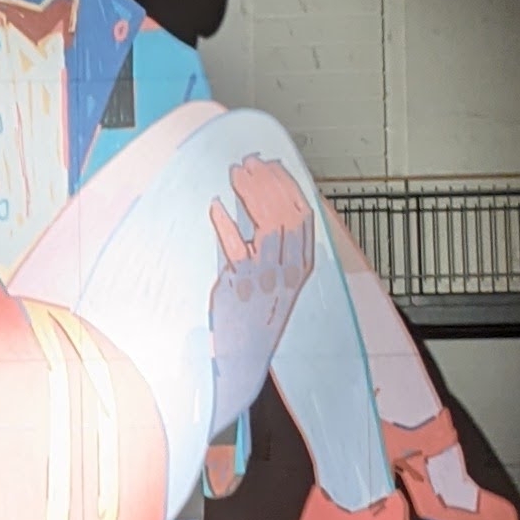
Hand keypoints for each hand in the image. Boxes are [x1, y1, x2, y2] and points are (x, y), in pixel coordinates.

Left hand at [206, 154, 312, 427]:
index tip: (270, 165)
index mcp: (302, 266)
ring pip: (265, 226)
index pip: (303, 214)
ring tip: (235, 175)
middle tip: (248, 164)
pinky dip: (225, 225)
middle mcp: (289, 272)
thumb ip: (270, 238)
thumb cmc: (256, 310)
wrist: (243, 355)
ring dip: (250, 195)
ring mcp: (266, 279)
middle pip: (285, 214)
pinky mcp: (241, 288)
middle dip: (268, 183)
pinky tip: (215, 206)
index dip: (287, 185)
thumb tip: (260, 196)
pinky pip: (235, 249)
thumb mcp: (275, 273)